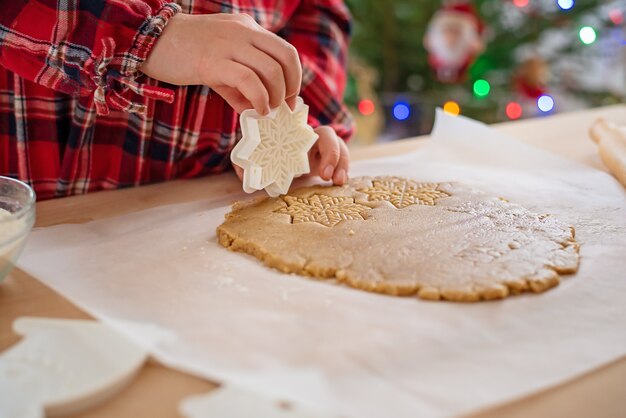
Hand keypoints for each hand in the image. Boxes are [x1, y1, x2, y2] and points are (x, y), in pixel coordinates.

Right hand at [142, 13, 301, 114]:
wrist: (149, 41)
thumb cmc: (184, 54)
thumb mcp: (219, 65)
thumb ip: (240, 86)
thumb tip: (257, 111)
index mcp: (247, 28)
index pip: (285, 50)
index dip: (295, 77)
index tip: (290, 99)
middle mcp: (243, 31)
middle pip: (286, 57)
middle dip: (291, 87)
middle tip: (284, 107)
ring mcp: (228, 44)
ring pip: (271, 69)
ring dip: (277, 96)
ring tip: (268, 111)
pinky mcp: (213, 61)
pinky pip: (248, 80)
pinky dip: (260, 99)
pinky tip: (257, 110)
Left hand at [233, 126, 349, 186]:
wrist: (275, 162)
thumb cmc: (265, 155)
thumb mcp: (256, 158)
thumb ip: (248, 163)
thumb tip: (243, 173)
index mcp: (293, 132)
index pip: (306, 126)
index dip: (303, 135)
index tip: (307, 155)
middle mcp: (312, 137)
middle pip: (329, 135)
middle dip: (332, 154)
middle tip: (325, 175)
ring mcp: (324, 149)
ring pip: (341, 148)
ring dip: (342, 164)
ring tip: (338, 182)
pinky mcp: (331, 161)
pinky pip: (342, 162)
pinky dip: (343, 171)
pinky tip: (340, 184)